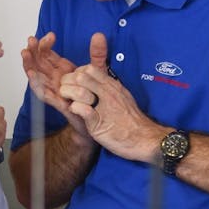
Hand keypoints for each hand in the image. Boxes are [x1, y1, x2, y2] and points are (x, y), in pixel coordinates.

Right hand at [21, 32, 91, 140]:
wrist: (97, 119)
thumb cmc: (93, 96)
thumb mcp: (97, 71)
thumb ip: (97, 54)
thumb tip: (99, 35)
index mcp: (62, 71)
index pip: (48, 55)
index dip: (46, 44)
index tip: (51, 36)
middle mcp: (55, 80)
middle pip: (38, 63)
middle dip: (33, 51)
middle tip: (31, 40)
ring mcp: (55, 91)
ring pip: (37, 77)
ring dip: (30, 64)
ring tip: (25, 53)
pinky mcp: (58, 103)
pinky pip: (44, 94)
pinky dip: (37, 84)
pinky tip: (32, 75)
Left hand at [59, 32, 160, 160]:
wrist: (143, 139)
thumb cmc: (130, 120)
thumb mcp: (121, 96)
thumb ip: (108, 87)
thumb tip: (95, 79)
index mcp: (111, 85)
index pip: (88, 69)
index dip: (76, 75)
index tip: (74, 85)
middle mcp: (107, 92)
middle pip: (80, 76)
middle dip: (67, 83)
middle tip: (66, 93)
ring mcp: (103, 107)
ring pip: (79, 90)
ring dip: (69, 94)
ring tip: (69, 101)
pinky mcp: (98, 123)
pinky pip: (83, 110)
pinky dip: (75, 109)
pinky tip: (75, 111)